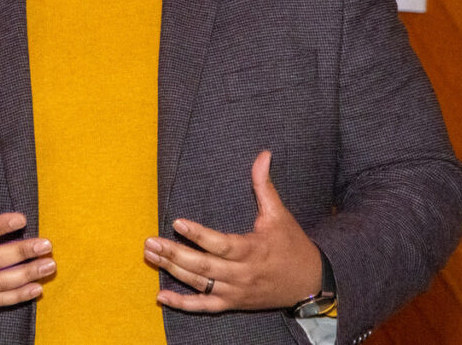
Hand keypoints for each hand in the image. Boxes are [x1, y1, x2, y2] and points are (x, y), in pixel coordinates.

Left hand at [144, 150, 321, 311]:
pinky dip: (183, 305)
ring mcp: (236, 291)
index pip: (221, 244)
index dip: (199, 235)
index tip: (177, 222)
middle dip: (174, 254)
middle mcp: (242, 273)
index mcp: (252, 250)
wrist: (310, 283)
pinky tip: (161, 297)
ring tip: (150, 256)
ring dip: (173, 271)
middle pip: (204, 266)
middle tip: (150, 242)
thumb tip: (263, 154)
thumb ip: (264, 185)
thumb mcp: (279, 214)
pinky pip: (205, 307)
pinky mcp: (233, 303)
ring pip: (200, 284)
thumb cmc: (292, 245)